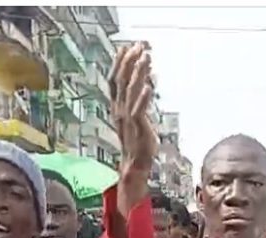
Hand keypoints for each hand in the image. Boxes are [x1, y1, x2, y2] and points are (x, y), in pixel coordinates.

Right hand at [109, 42, 157, 180]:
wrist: (135, 163)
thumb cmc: (137, 141)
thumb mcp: (134, 117)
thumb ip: (136, 101)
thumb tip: (145, 85)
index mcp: (117, 106)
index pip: (115, 80)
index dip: (119, 63)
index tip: (125, 47)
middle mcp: (120, 109)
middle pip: (121, 81)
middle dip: (129, 62)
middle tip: (139, 46)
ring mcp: (128, 118)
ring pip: (130, 91)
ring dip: (138, 73)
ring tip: (146, 59)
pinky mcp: (138, 127)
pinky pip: (139, 110)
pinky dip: (143, 98)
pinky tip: (150, 87)